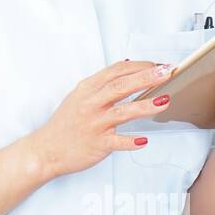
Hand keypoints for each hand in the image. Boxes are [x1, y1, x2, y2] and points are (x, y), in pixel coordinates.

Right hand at [29, 59, 176, 180]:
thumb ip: (102, 82)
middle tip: (167, 71)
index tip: (159, 64)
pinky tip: (144, 141)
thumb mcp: (79, 96)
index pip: (116, 71)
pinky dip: (131, 141)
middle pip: (121, 86)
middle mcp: (90, 103)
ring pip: (123, 112)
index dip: (140, 66)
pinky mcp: (97, 144)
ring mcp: (94, 123)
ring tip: (165, 100)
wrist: (46, 149)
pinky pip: (117, 142)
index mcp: (87, 89)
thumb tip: (127, 64)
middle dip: (146, 77)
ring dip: (146, 105)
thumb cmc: (65, 123)